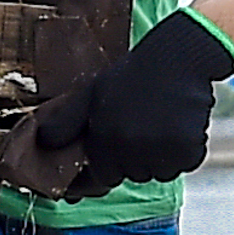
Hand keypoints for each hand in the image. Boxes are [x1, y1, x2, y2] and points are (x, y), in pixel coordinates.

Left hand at [27, 8, 233, 186]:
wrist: (177, 57)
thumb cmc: (133, 75)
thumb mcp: (89, 94)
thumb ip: (65, 122)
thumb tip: (44, 145)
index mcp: (105, 139)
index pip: (102, 177)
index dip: (105, 170)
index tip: (113, 159)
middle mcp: (131, 149)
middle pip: (132, 174)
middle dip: (133, 159)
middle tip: (141, 128)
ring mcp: (161, 151)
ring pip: (159, 172)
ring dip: (160, 157)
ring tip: (160, 125)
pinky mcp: (189, 149)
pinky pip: (185, 163)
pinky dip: (185, 151)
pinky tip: (180, 125)